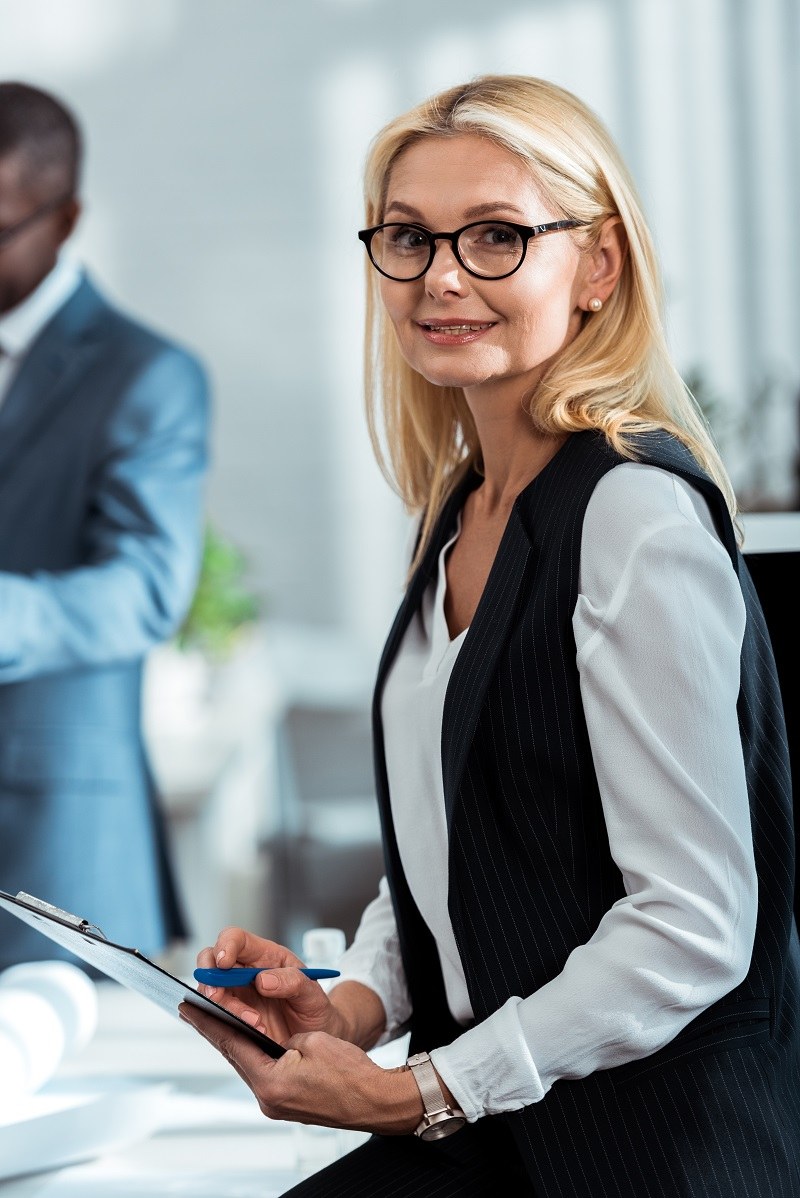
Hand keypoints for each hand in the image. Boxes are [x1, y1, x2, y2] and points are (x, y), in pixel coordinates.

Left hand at [179, 1004, 423, 1134]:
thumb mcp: (313, 1041)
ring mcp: (277, 1103)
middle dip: (215, 1030)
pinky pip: (263, 1071)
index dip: (208, 1022)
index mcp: (271, 1082)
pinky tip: (248, 1038)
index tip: (187, 1007)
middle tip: (192, 1008)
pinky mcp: (287, 1102)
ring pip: (248, 1063)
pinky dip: (253, 1052)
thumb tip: (270, 1038)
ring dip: (234, 1040)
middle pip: (235, 1056)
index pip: (232, 1044)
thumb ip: (283, 1038)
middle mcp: (268, 1098)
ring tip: (215, 1018)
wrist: (376, 1101)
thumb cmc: (351, 1072)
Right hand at [195, 927, 344, 1044]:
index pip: (236, 939)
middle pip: (211, 961)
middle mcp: (245, 972)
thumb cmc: (313, 1008)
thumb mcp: (312, 993)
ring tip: (255, 1023)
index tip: (224, 963)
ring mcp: (236, 995)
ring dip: (224, 1007)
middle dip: (210, 977)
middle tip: (218, 996)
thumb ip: (293, 982)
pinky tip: (248, 1031)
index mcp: (265, 956)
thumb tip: (262, 980)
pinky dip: (224, 1023)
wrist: (316, 1036)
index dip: (225, 945)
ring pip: (211, 991)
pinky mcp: (232, 1017)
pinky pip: (214, 1016)